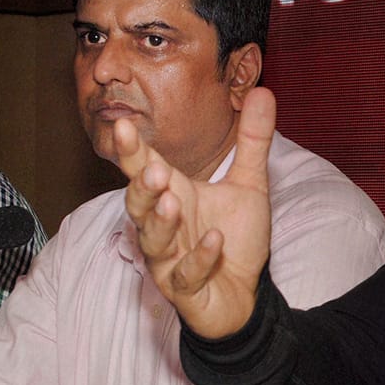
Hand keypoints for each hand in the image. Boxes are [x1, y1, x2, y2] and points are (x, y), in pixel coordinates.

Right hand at [117, 87, 275, 338]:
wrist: (245, 293)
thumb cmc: (235, 236)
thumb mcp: (250, 183)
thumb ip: (253, 140)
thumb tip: (263, 91)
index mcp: (174, 194)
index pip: (144, 168)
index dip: (131, 150)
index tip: (121, 125)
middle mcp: (164, 226)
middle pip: (138, 204)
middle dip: (142, 187)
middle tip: (153, 169)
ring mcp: (170, 259)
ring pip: (153, 241)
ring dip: (160, 221)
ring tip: (171, 201)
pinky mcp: (184, 290)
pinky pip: (185, 275)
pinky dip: (198, 259)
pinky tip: (214, 242)